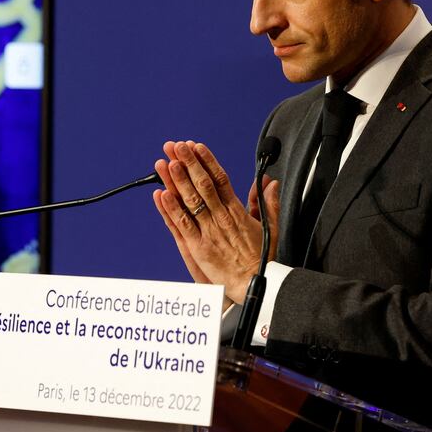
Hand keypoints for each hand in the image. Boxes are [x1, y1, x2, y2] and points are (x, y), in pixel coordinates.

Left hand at [153, 140, 277, 304]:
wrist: (256, 285)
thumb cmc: (261, 259)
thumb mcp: (270, 226)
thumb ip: (267, 202)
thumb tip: (269, 182)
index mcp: (237, 211)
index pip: (220, 179)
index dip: (207, 161)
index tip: (196, 146)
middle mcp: (221, 218)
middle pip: (203, 184)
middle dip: (188, 163)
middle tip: (176, 146)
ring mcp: (208, 232)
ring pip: (190, 201)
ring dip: (176, 180)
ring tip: (165, 163)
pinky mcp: (198, 247)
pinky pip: (182, 225)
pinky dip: (171, 209)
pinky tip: (161, 194)